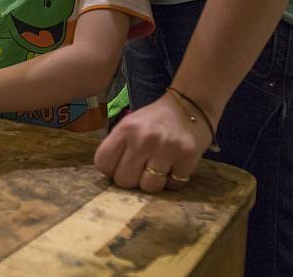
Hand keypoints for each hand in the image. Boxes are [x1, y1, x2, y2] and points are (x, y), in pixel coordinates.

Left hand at [94, 92, 212, 192]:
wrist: (190, 105)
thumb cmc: (155, 119)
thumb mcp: (129, 124)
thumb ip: (117, 147)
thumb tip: (109, 174)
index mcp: (125, 129)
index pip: (103, 163)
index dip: (110, 170)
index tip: (119, 167)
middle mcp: (143, 139)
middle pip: (124, 180)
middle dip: (131, 179)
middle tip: (140, 169)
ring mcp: (166, 149)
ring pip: (149, 187)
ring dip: (153, 182)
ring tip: (158, 168)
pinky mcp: (188, 157)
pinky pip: (173, 186)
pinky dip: (172, 181)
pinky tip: (173, 167)